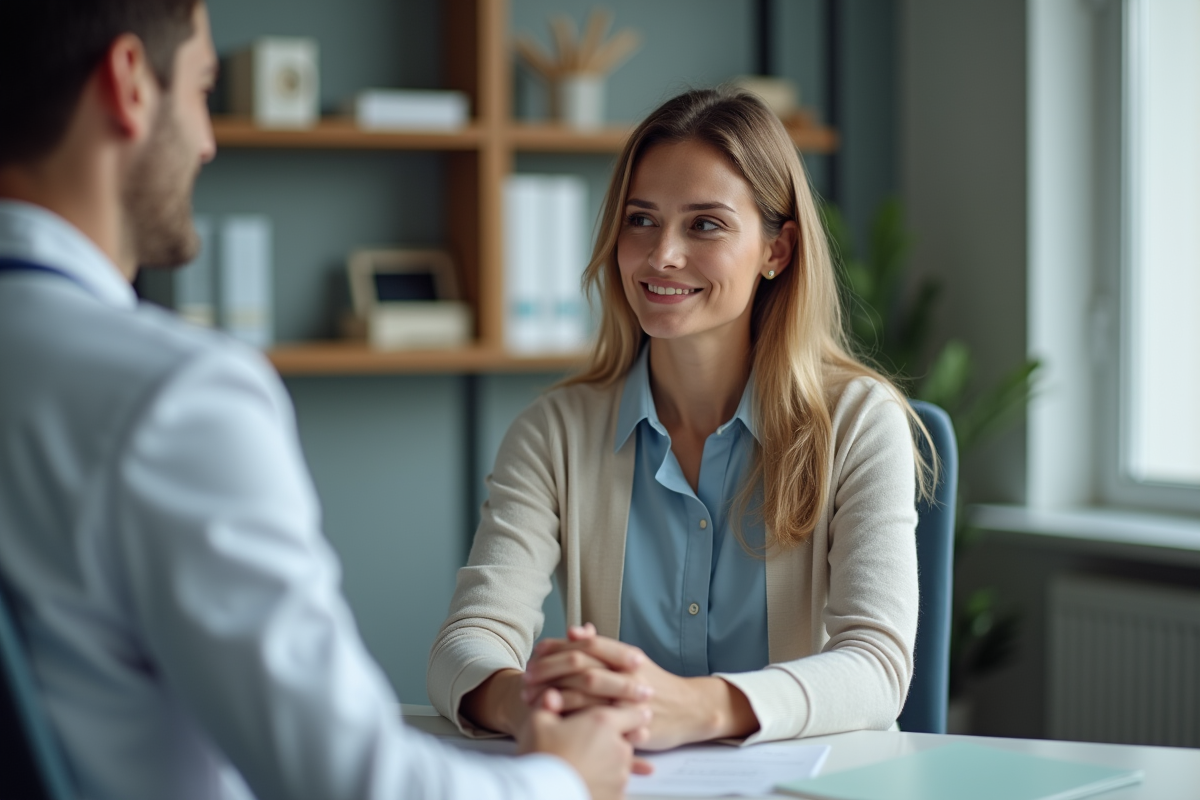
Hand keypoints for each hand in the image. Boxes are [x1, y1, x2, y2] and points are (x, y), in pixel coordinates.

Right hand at [517, 689, 652, 799]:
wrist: (540, 795)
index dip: (630, 713)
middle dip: (611, 741)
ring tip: (582, 765)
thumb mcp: (538, 723)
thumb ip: (549, 705)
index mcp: (604, 724)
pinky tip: (586, 781)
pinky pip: (615, 788)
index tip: (625, 716)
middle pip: (625, 741)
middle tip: (588, 745)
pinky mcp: (616, 798)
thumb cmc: (540, 757)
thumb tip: (551, 695)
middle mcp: (619, 749)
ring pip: (620, 766)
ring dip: (608, 764)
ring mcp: (620, 777)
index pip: (635, 713)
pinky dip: (605, 785)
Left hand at [521, 623, 653, 712]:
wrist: (690, 710)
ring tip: (532, 700)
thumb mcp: (631, 661)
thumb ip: (602, 647)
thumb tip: (575, 630)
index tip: (537, 654)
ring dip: (554, 695)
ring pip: (585, 692)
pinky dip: (572, 719)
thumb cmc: (655, 684)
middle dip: (549, 671)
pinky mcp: (630, 722)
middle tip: (526, 678)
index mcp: (626, 655)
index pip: (587, 644)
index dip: (559, 646)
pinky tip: (553, 720)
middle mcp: (628, 672)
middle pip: (581, 665)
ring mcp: (629, 698)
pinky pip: (596, 720)